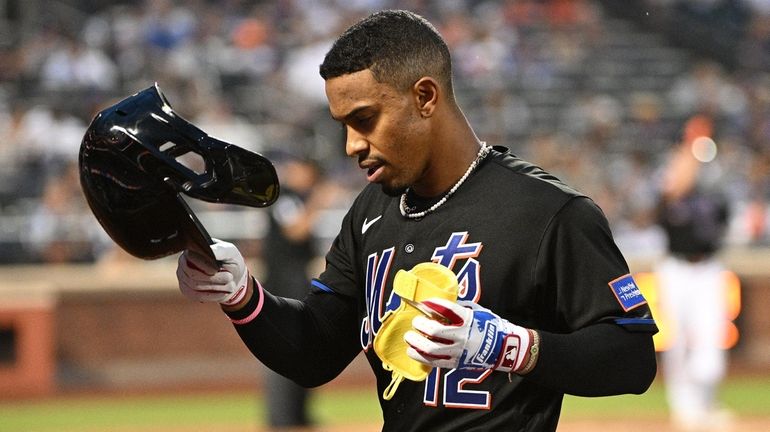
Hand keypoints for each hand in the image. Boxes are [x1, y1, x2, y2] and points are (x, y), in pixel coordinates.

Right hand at [177, 239, 249, 305]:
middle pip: (192, 274)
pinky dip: (211, 296)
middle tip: (229, 277)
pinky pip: (195, 296)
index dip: (203, 265)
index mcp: (193, 248)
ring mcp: (183, 276)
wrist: (234, 277)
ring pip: (194, 286)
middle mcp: (184, 261)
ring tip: (230, 284)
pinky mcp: (186, 289)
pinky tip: (223, 293)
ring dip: (215, 287)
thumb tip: (210, 250)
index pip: (190, 257)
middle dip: (213, 278)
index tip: (216, 269)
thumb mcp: (230, 252)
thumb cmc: (231, 261)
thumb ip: (221, 250)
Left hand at [404, 298, 536, 373]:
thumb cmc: (488, 326)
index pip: (448, 309)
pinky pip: (434, 362)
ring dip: (416, 342)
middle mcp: (463, 335)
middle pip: (436, 331)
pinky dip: (420, 356)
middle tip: (415, 322)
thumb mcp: (477, 311)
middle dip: (421, 325)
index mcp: (469, 319)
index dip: (433, 304)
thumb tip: (438, 304)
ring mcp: (459, 351)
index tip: (424, 302)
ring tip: (409, 337)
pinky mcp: (455, 363)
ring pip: (432, 349)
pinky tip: (412, 351)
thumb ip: (459, 308)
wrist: (503, 348)